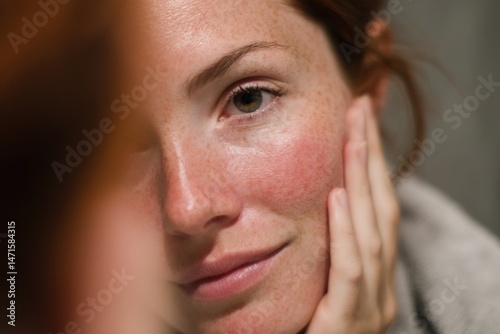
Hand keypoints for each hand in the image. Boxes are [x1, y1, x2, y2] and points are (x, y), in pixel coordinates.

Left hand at [307, 95, 399, 333]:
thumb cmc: (300, 328)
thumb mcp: (314, 279)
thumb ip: (317, 245)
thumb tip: (307, 198)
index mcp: (370, 271)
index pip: (375, 206)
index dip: (370, 162)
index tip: (359, 120)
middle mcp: (379, 285)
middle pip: (380, 209)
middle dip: (371, 157)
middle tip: (361, 109)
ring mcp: (370, 307)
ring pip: (372, 233)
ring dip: (363, 181)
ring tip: (354, 137)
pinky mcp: (349, 326)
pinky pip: (350, 274)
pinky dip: (347, 234)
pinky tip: (339, 196)